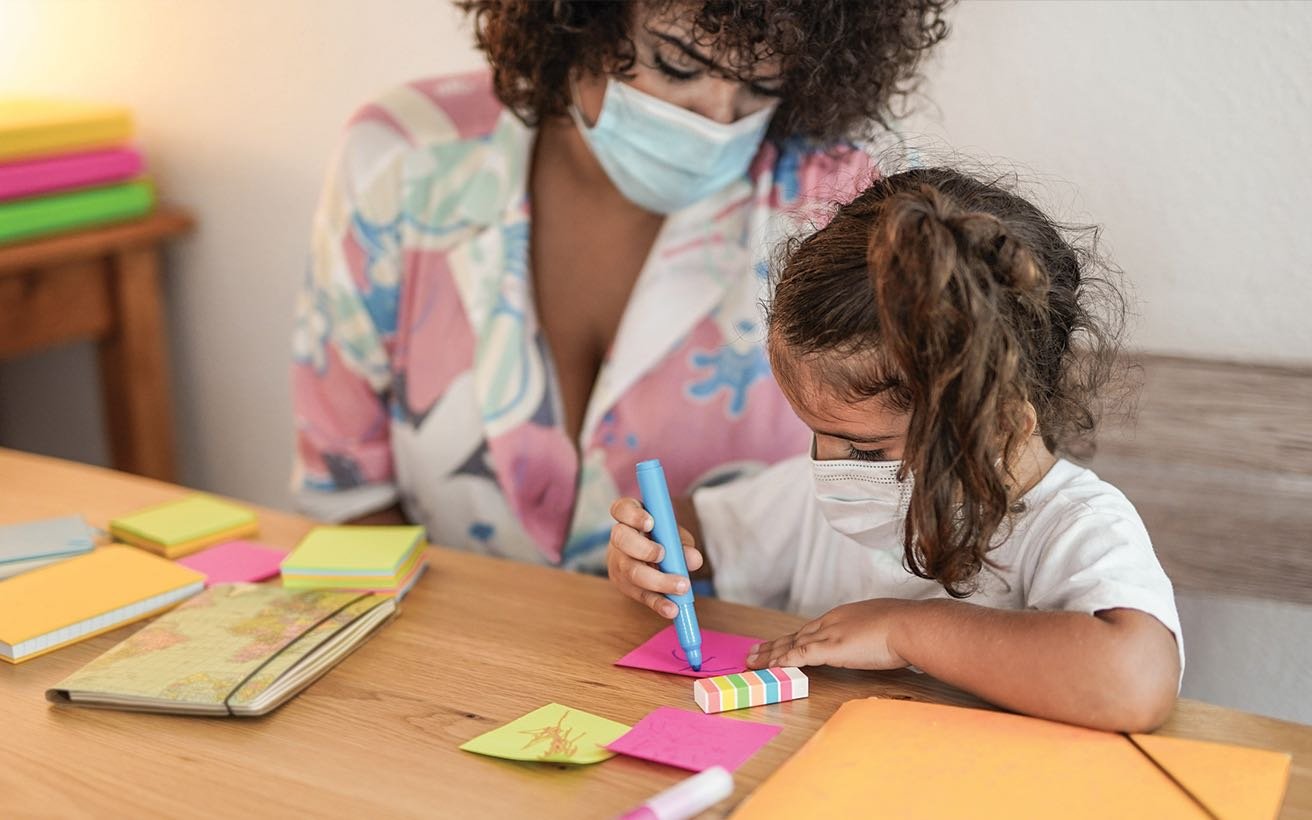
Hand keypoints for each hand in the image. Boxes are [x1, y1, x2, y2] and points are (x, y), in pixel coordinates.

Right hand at [607, 497, 703, 618]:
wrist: (648, 557)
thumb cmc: (661, 538)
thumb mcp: (673, 535)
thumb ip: (682, 543)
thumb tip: (694, 559)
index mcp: (628, 517)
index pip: (621, 509)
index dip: (633, 516)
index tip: (650, 523)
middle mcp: (618, 538)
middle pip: (622, 540)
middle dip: (643, 549)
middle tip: (663, 555)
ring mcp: (618, 563)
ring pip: (631, 572)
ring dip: (658, 581)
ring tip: (682, 587)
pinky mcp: (624, 585)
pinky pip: (640, 595)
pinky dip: (658, 603)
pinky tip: (672, 609)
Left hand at [746, 599, 916, 670]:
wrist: (910, 625)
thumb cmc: (906, 627)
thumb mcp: (884, 625)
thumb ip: (874, 633)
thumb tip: (879, 640)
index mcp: (843, 616)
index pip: (811, 629)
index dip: (792, 638)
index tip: (779, 643)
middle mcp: (831, 622)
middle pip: (795, 635)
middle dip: (773, 646)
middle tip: (753, 653)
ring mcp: (829, 634)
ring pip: (792, 645)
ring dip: (771, 655)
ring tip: (753, 662)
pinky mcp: (830, 648)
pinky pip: (800, 656)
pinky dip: (784, 661)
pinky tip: (771, 667)